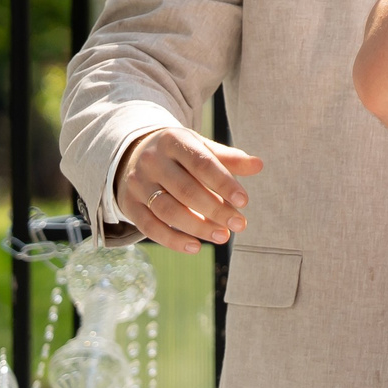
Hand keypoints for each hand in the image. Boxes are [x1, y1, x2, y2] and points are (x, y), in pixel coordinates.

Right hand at [116, 126, 258, 251]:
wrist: (132, 155)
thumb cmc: (178, 153)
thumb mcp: (200, 147)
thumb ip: (228, 158)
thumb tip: (259, 165)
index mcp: (173, 141)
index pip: (202, 163)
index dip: (224, 184)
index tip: (244, 202)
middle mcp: (152, 161)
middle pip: (186, 190)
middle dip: (216, 210)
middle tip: (240, 225)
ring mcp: (137, 184)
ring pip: (168, 211)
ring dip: (198, 227)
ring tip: (223, 237)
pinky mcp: (129, 205)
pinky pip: (150, 227)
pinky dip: (173, 240)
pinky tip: (196, 247)